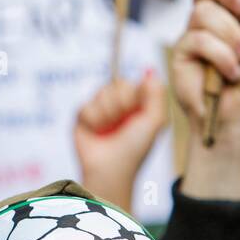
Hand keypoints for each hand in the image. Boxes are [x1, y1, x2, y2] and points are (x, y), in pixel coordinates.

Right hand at [74, 71, 167, 211]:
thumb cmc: (135, 148)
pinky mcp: (83, 117)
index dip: (133, 95)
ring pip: (101, 93)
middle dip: (121, 105)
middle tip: (122, 124)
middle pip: (117, 83)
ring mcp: (100, 109)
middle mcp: (119, 104)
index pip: (133, 81)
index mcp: (137, 104)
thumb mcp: (156, 121)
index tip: (136, 112)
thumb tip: (150, 71)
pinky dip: (93, 121)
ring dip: (108, 115)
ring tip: (109, 131)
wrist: (110, 169)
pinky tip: (96, 133)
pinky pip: (85, 106)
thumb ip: (157, 93)